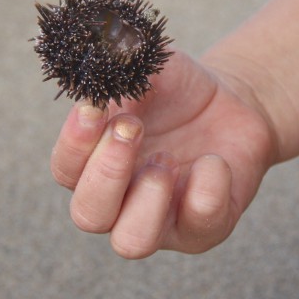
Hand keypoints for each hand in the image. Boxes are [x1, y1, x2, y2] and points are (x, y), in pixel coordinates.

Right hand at [49, 49, 276, 258]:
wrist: (233, 104)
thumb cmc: (178, 90)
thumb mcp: (152, 68)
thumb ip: (126, 65)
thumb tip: (107, 55)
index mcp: (94, 163)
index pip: (65, 170)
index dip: (74, 144)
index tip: (94, 109)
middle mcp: (119, 200)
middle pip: (88, 215)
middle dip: (107, 172)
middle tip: (132, 129)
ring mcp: (160, 220)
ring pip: (131, 242)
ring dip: (147, 197)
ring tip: (167, 159)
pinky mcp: (203, 228)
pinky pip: (199, 225)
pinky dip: (206, 189)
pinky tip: (213, 160)